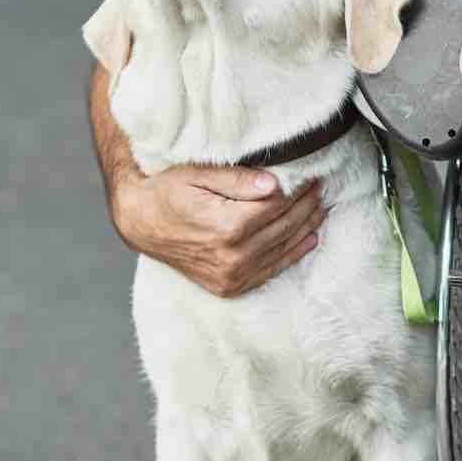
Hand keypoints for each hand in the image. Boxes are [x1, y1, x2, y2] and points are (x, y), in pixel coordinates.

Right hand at [113, 165, 323, 297]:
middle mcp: (232, 257)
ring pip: (283, 248)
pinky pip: (271, 270)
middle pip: (284, 227)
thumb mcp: (198, 174)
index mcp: (226, 227)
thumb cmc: (167, 193)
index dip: (297, 189)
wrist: (141, 223)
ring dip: (306, 227)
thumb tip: (275, 184)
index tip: (311, 176)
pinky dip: (293, 253)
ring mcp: (231, 276)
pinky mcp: (230, 286)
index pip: (278, 206)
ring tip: (320, 208)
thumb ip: (238, 179)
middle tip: (320, 188)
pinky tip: (309, 238)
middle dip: (307, 205)